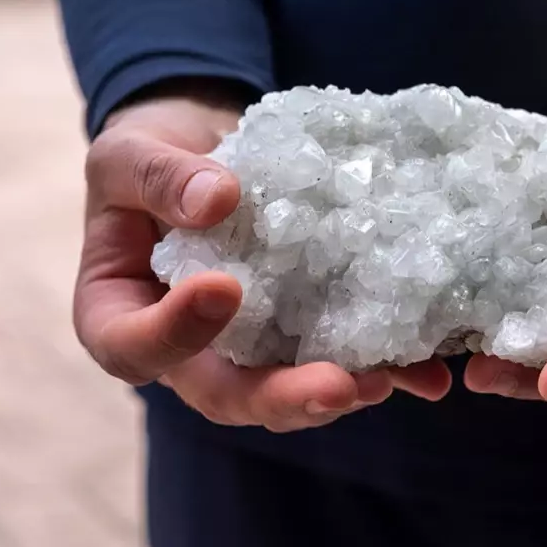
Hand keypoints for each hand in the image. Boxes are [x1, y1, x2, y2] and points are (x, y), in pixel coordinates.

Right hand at [75, 84, 450, 429]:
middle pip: (226, 394)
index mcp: (120, 317)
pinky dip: (383, 366)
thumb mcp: (131, 153)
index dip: (175, 333)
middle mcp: (186, 351)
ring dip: (343, 392)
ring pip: (290, 388)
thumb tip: (218, 200)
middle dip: (282, 397)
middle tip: (336, 387)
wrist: (205, 149)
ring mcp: (249, 348)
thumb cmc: (149, 157)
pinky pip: (340, 357)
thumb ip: (158, 177)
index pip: (134, 347)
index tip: (224, 287)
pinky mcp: (303, 330)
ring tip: (390, 380)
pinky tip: (426, 369)